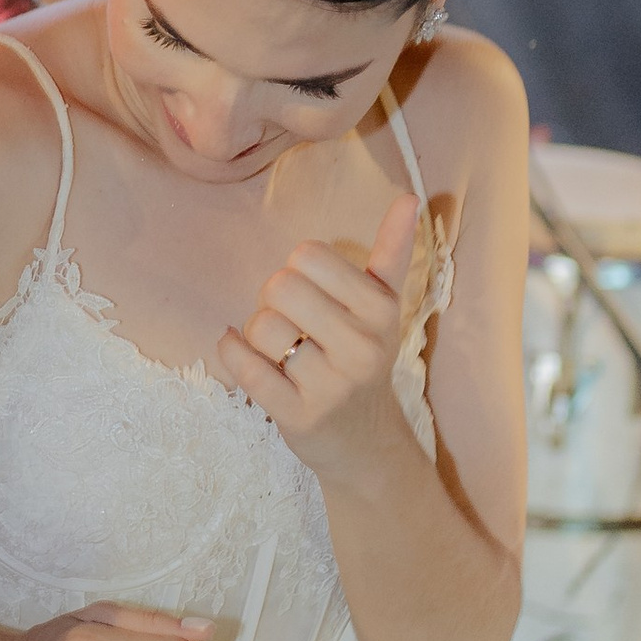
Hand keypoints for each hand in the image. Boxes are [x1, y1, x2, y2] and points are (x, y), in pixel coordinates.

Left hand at [216, 192, 422, 480]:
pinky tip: (242, 353)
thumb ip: (392, 252)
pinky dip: (231, 353)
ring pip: (259, 326)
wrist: (366, 443)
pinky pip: (244, 367)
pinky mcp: (298, 416)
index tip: (310, 296)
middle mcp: (361, 346)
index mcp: (380, 310)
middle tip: (290, 324)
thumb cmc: (364, 361)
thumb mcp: (384, 308)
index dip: (296, 270)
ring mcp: (330, 385)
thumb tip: (408, 197)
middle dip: (272, 302)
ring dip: (255, 335)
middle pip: (279, 286)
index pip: (307, 255)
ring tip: (278, 351)